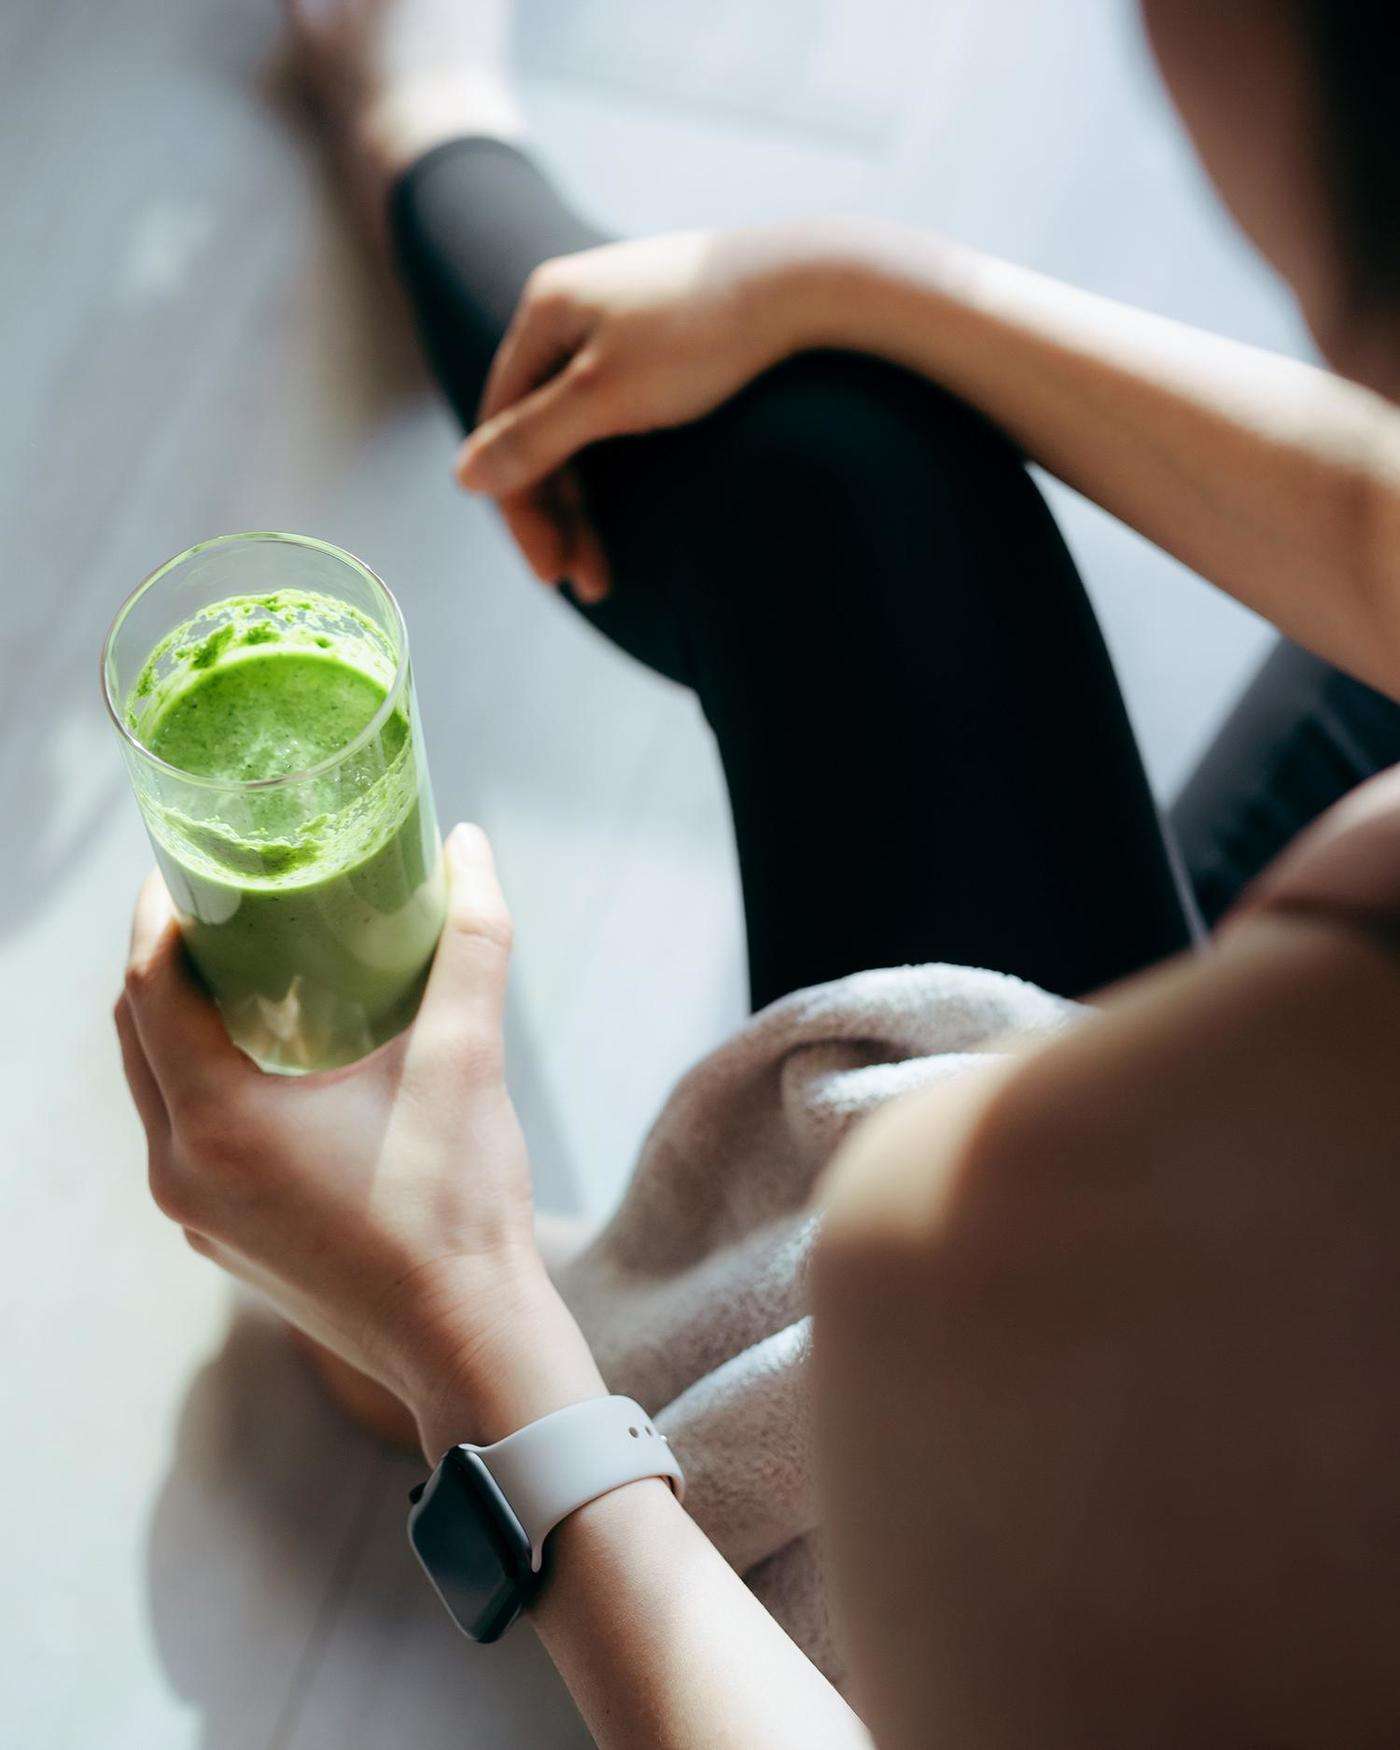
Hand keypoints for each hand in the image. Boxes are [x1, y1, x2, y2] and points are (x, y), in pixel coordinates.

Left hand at [116, 822, 603, 1455]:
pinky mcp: (220, 1239)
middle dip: (166, 958)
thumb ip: (470, 944)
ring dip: (180, 1021)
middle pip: (136, 1032)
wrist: (465, 1340)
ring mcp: (194, 1213)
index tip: (191, 863)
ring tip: (243, 970)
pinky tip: (268, 1062)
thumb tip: (470, 847)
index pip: (148, 986)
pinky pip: (183, 1136)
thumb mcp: (467, 1059)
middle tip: (219, 903)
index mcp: (220, 1120)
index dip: (160, 912)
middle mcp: (182, 1169)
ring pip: (154, 1088)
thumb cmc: (460, 1205)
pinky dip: (203, 1081)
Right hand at [456, 228, 807, 600]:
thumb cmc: (702, 337)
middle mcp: (570, 310)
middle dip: (559, 514)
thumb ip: (534, 439)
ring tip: (608, 570)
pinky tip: (631, 509)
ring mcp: (616, 321)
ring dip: (588, 503)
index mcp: (543, 312)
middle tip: (586, 584)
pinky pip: (613, 414)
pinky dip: (616, 467)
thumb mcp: (605, 395)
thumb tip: (464, 478)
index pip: (502, 424)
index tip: (549, 571)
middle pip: (539, 431)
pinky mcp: (659, 337)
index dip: (519, 503)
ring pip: (579, 429)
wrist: (806, 285)